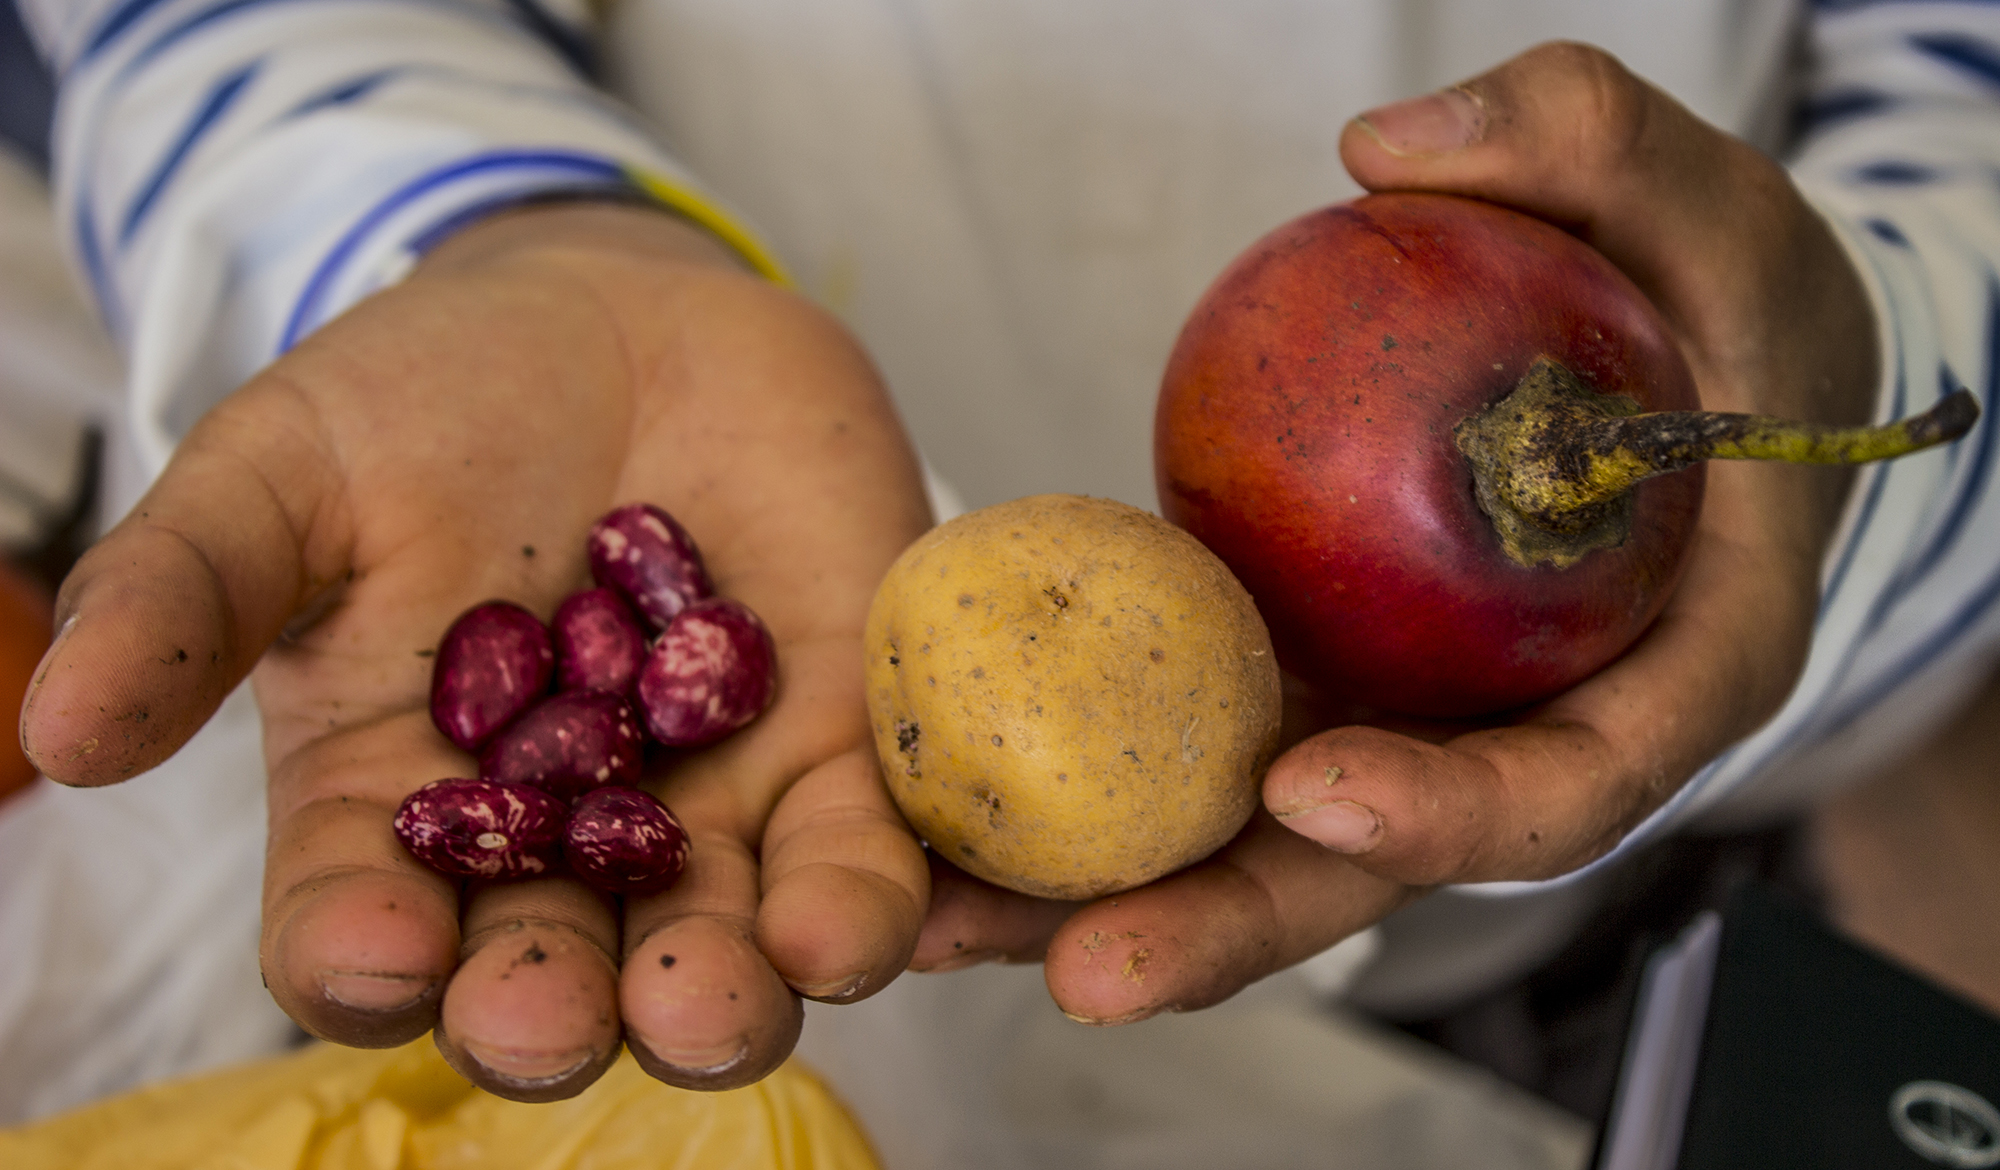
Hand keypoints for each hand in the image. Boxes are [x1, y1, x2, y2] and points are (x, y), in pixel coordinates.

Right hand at [18, 203, 933, 1097]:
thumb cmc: (427, 407)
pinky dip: (876, 899)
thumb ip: (189, 592)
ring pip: (724, 946)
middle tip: (556, 1015)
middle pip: (554, 977)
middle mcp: (558, 848)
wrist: (625, 321)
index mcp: (398, 812)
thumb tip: (56, 728)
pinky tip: (870, 919)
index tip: (373, 956)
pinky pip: (868, 852)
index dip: (362, 961)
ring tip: (735, 990)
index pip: (365, 934)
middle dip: (556, 1010)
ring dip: (733, 992)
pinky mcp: (839, 753)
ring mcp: (710, 811)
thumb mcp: (284, 475)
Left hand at [908, 41, 1877, 1023]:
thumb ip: (1587, 142)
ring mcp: (1415, 722)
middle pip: (1378, 867)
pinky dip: (1087, 771)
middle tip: (1086, 968)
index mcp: (1673, 678)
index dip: (1450, 817)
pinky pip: (1204, 738)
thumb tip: (1388, 150)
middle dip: (1230, 927)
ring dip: (1112, 890)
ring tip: (951, 918)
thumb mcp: (1710, 204)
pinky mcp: (1324, 679)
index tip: (1313, 793)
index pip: (1567, 785)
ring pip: (1265, 840)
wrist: (1709, 376)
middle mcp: (1527, 737)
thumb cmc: (1730, 309)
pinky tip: (952, 776)